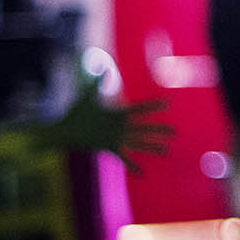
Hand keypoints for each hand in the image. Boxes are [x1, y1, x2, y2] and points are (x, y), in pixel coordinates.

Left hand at [40, 71, 171, 172]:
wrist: (64, 130)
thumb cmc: (76, 113)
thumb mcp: (88, 97)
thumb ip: (97, 83)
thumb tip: (103, 67)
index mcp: (118, 114)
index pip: (139, 109)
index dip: (153, 106)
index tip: (167, 103)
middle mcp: (120, 127)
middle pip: (144, 128)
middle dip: (159, 130)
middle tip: (174, 132)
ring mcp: (116, 138)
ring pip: (138, 143)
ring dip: (152, 147)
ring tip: (166, 150)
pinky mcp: (109, 148)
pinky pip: (123, 157)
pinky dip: (132, 165)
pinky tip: (142, 173)